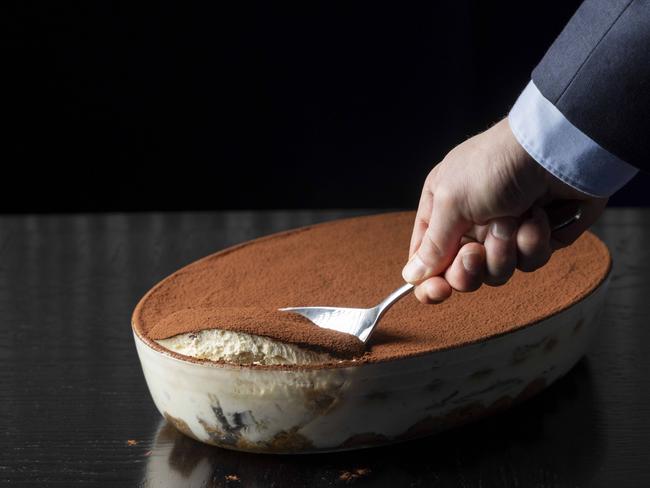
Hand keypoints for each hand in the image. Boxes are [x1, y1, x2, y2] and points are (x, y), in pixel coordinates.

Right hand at [403, 118, 606, 303]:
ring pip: (498, 272)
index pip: (427, 257)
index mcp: (442, 208)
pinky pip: (530, 262)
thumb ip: (432, 245)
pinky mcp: (538, 238)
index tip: (438, 292)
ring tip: (513, 220)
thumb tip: (411, 276)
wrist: (556, 149)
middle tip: (475, 254)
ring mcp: (506, 231)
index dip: (429, 280)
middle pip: (462, 273)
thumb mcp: (452, 202)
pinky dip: (534, 242)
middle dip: (470, 268)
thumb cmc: (495, 165)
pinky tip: (538, 216)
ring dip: (505, 250)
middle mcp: (471, 222)